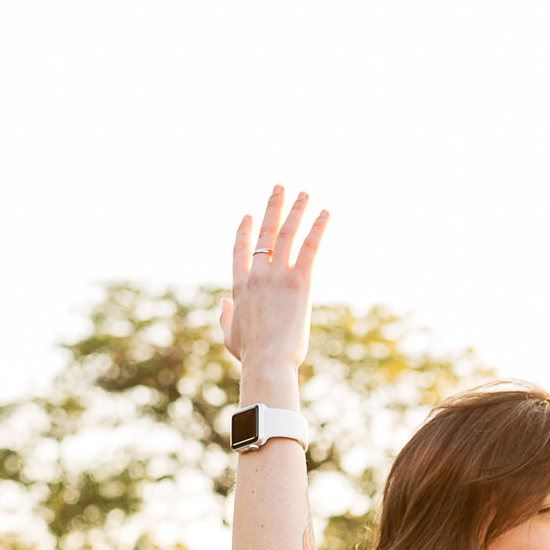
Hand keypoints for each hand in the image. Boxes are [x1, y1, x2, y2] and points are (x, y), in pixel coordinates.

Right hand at [221, 185, 327, 383]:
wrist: (267, 361)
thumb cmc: (251, 356)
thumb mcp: (230, 336)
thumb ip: (225, 316)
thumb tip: (223, 302)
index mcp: (239, 286)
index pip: (240, 250)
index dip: (244, 231)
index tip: (249, 216)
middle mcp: (257, 274)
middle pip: (265, 233)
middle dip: (272, 208)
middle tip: (280, 188)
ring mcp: (277, 275)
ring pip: (287, 233)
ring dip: (296, 210)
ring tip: (304, 193)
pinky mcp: (299, 281)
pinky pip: (310, 247)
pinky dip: (318, 228)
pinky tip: (326, 212)